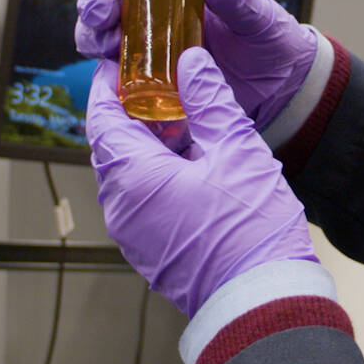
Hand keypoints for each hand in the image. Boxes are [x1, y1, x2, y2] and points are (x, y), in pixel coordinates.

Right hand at [75, 0, 316, 128]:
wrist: (279, 86)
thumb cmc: (271, 41)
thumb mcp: (260, 17)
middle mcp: (159, 6)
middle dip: (92, 0)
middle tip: (98, 15)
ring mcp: (152, 40)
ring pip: (103, 29)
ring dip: (91, 33)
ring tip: (102, 46)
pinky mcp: (152, 72)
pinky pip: (117, 67)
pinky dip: (105, 68)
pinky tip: (111, 72)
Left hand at [87, 46, 316, 316]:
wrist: (262, 301)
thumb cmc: (250, 231)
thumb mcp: (236, 148)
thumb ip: (209, 100)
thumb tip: (191, 64)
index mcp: (133, 177)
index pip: (101, 117)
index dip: (108, 85)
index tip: (120, 63)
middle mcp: (121, 208)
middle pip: (112, 145)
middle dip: (133, 113)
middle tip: (160, 84)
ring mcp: (133, 234)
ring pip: (128, 175)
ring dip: (148, 146)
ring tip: (185, 121)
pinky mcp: (151, 252)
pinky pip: (141, 201)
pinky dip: (156, 176)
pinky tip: (193, 162)